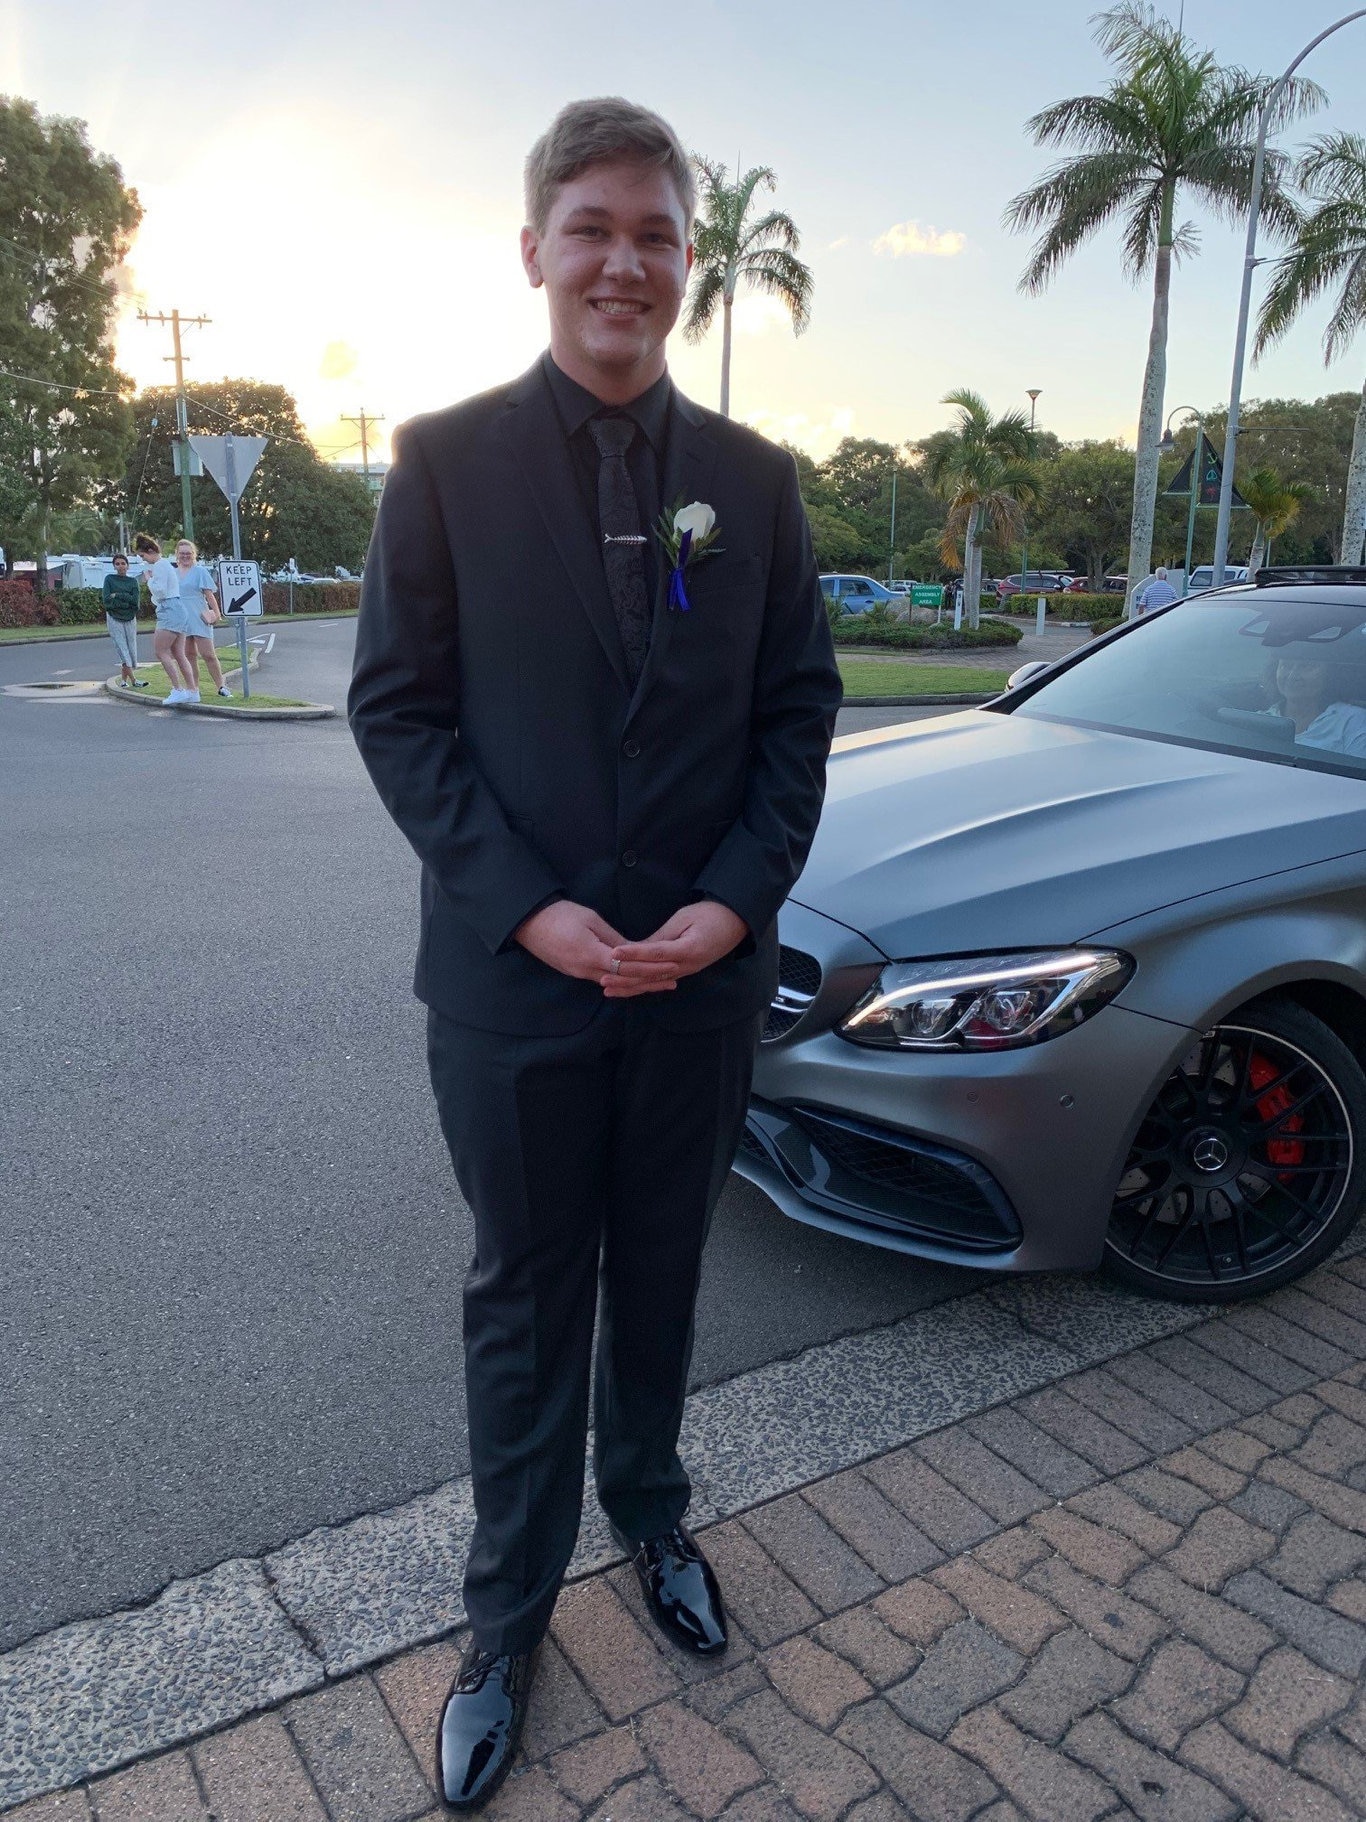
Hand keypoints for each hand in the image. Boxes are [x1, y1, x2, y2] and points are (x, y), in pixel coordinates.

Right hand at [514, 899, 677, 995]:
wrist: (528, 922)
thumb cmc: (560, 914)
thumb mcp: (591, 920)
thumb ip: (613, 938)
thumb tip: (634, 951)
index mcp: (591, 955)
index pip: (629, 967)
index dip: (652, 968)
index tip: (672, 966)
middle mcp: (585, 970)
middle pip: (624, 981)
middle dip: (650, 981)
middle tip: (674, 981)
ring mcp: (578, 973)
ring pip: (614, 984)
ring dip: (637, 984)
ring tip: (659, 984)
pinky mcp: (574, 972)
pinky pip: (603, 980)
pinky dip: (622, 982)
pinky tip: (633, 981)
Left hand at [607, 901, 747, 997]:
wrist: (734, 922)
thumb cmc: (710, 914)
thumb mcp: (684, 918)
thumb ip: (663, 936)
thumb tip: (637, 948)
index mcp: (689, 948)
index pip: (657, 953)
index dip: (634, 954)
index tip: (614, 953)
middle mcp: (687, 965)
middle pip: (652, 974)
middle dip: (626, 977)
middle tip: (603, 979)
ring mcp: (686, 971)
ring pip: (654, 983)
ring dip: (630, 987)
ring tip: (608, 989)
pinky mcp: (684, 971)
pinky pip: (660, 981)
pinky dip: (642, 986)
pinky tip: (626, 989)